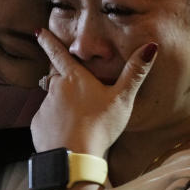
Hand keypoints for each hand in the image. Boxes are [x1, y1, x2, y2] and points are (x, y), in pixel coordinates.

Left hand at [30, 29, 156, 155]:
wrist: (75, 158)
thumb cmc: (100, 126)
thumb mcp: (122, 99)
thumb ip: (135, 73)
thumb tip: (151, 46)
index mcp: (74, 78)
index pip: (58, 53)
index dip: (48, 41)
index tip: (38, 32)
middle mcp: (55, 89)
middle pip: (56, 77)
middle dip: (61, 79)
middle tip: (74, 90)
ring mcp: (44, 108)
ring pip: (52, 100)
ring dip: (61, 106)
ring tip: (77, 121)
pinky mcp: (38, 126)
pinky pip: (46, 120)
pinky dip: (55, 124)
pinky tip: (67, 135)